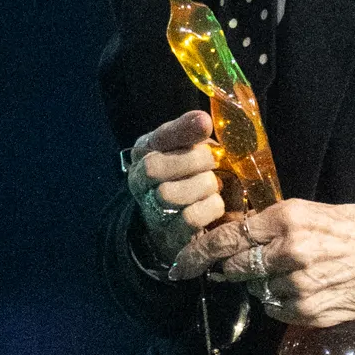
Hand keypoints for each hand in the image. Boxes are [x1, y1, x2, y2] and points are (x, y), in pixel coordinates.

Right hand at [124, 109, 224, 262]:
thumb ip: (193, 132)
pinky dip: (210, 208)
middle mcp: (138, 181)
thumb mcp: (190, 148)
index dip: (180, 130)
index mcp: (143, 152)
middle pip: (154, 168)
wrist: (183, 222)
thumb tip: (202, 120)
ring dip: (202, 186)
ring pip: (169, 194)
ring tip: (213, 185)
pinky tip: (215, 203)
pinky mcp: (170, 235)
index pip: (155, 137)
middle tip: (213, 161)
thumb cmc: (190, 175)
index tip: (204, 124)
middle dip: (193, 161)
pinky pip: (189, 218)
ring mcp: (150, 210)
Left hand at [171, 201, 354, 325]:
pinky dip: (278, 300)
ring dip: (261, 283)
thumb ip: (270, 220)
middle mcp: (290, 252)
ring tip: (286, 273)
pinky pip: (273, 308)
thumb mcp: (309, 210)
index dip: (199, 251)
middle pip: (236, 266)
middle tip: (233, 266)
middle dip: (230, 267)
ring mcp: (299, 284)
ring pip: (255, 288)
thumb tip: (230, 228)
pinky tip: (299, 289)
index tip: (181, 262)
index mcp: (288, 219)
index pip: (229, 237)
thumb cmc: (347, 230)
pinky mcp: (307, 310)